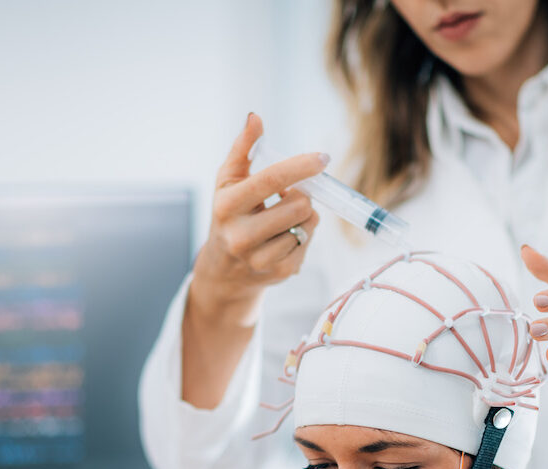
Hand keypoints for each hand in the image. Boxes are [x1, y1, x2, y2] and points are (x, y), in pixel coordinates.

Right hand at [190, 112, 325, 326]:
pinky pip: (309, 242)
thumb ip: (242, 149)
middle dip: (301, 196)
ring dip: (303, 217)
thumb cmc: (229, 215)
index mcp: (227, 206)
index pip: (272, 180)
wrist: (225, 270)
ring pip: (308, 224)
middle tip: (287, 197)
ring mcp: (261, 258)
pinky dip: (302, 235)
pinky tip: (283, 238)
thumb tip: (255, 117)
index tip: (322, 158)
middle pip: (300, 204)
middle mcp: (241, 235)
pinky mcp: (280, 273)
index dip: (302, 166)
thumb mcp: (227, 182)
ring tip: (282, 219)